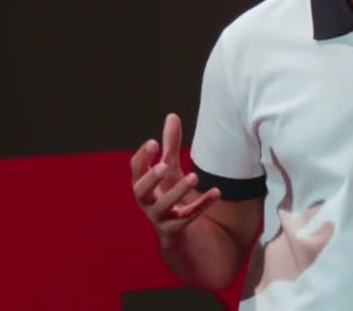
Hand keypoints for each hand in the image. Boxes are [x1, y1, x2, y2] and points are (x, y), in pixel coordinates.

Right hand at [131, 113, 220, 235]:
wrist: (179, 236)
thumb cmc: (170, 196)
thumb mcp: (171, 170)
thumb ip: (171, 145)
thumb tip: (172, 116)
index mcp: (145, 185)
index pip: (136, 170)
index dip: (142, 157)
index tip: (153, 142)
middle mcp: (148, 202)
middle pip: (140, 191)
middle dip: (151, 178)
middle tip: (164, 166)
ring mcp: (160, 218)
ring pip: (163, 207)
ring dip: (178, 192)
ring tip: (195, 176)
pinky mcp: (175, 231)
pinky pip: (187, 219)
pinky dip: (201, 205)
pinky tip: (216, 193)